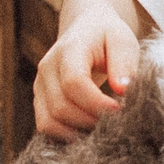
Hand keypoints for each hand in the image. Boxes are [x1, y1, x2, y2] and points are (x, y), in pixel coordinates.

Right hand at [34, 0, 149, 138]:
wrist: (85, 28)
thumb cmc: (107, 36)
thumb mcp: (123, 40)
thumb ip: (124, 63)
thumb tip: (123, 90)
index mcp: (68, 49)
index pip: (74, 83)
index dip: (97, 103)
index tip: (120, 110)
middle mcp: (47, 68)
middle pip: (61, 107)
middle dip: (90, 121)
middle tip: (115, 123)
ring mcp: (40, 85)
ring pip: (49, 121)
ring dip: (77, 132)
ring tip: (103, 129)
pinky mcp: (40, 99)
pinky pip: (45, 126)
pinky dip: (65, 135)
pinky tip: (87, 132)